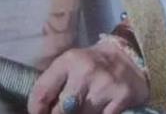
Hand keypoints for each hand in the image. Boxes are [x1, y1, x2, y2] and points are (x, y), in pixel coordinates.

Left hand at [27, 39, 149, 113]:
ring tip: (79, 109)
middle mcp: (85, 71)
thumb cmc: (93, 64)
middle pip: (61, 110)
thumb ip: (55, 83)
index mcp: (68, 61)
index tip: (37, 113)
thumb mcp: (71, 64)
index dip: (35, 109)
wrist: (129, 57)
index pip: (43, 91)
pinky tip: (96, 111)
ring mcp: (104, 86)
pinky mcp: (121, 99)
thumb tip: (38, 108)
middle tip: (59, 112)